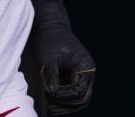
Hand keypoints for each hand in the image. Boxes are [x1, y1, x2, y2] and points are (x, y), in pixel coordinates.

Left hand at [30, 0, 94, 114]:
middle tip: (51, 109)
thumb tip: (52, 93)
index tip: (50, 96)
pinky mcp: (72, 75)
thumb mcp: (48, 57)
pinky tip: (50, 102)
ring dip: (64, 104)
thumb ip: (52, 74)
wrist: (48, 27)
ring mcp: (80, 75)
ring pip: (77, 98)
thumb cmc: (49, 39)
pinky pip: (70, 92)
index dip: (65, 96)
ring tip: (50, 108)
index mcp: (85, 67)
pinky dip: (62, 98)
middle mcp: (86, 72)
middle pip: (81, 98)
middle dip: (66, 104)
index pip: (79, 90)